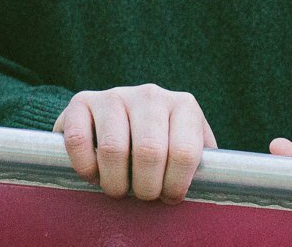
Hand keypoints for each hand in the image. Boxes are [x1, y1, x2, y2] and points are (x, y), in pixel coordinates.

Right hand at [55, 84, 215, 203]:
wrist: (116, 115)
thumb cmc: (160, 143)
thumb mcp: (185, 146)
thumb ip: (200, 162)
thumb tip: (212, 187)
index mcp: (184, 106)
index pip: (184, 152)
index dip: (175, 185)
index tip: (169, 197)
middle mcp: (151, 95)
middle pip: (149, 152)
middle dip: (145, 188)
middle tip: (142, 196)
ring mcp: (115, 95)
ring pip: (112, 149)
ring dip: (114, 183)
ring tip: (118, 188)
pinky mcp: (81, 101)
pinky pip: (79, 141)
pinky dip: (85, 167)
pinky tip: (93, 173)